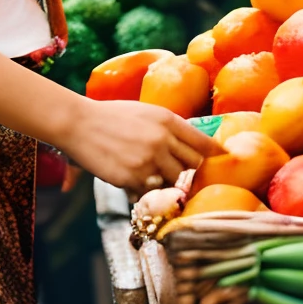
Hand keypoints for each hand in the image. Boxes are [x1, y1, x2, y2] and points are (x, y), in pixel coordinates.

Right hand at [60, 97, 208, 195]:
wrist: (79, 123)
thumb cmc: (111, 116)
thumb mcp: (145, 112)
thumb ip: (168, 127)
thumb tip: (191, 144)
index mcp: (167, 120)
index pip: (202, 142)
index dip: (214, 152)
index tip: (223, 157)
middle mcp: (162, 139)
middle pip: (192, 165)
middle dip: (187, 170)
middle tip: (177, 171)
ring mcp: (149, 160)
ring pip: (173, 181)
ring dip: (165, 180)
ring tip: (148, 172)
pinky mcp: (133, 177)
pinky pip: (150, 190)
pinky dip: (144, 188)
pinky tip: (131, 177)